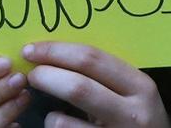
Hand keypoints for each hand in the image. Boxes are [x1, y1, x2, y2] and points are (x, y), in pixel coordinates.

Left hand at [23, 42, 165, 127]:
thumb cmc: (137, 114)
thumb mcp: (131, 91)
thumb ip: (103, 74)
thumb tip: (52, 53)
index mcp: (139, 85)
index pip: (92, 59)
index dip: (56, 51)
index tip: (31, 49)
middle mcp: (132, 113)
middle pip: (77, 87)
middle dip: (46, 76)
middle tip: (30, 74)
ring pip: (64, 122)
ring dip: (50, 114)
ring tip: (53, 112)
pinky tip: (64, 127)